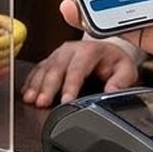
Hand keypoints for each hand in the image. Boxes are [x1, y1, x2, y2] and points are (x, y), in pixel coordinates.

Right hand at [21, 40, 138, 107]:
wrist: (106, 52)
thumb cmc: (114, 62)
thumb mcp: (126, 70)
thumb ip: (121, 80)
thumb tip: (112, 91)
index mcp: (90, 50)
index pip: (78, 68)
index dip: (71, 85)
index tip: (66, 100)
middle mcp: (72, 49)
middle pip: (57, 67)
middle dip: (48, 86)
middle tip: (41, 102)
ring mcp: (59, 53)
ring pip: (45, 68)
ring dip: (36, 84)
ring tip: (30, 99)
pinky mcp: (51, 59)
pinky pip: (38, 68)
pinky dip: (31, 81)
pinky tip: (26, 92)